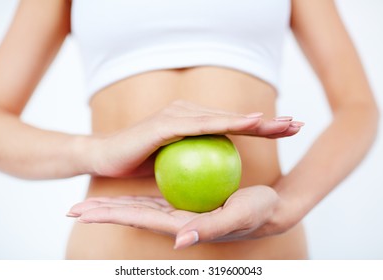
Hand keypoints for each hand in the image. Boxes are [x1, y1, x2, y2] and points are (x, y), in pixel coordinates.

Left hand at [67, 185, 281, 248]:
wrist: (269, 209)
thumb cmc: (257, 212)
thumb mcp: (237, 216)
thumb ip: (209, 229)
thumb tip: (179, 240)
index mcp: (182, 226)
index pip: (139, 219)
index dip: (111, 215)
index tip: (83, 211)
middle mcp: (175, 223)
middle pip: (132, 216)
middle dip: (102, 213)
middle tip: (73, 209)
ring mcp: (180, 213)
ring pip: (140, 208)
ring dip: (114, 206)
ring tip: (89, 203)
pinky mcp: (186, 203)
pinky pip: (156, 198)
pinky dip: (136, 198)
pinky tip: (126, 192)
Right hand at [88, 100, 303, 176]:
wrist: (104, 157)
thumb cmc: (139, 162)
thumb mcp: (175, 167)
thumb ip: (196, 165)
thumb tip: (218, 176)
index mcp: (192, 124)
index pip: (232, 129)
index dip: (261, 130)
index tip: (287, 132)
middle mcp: (188, 113)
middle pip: (234, 120)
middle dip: (269, 122)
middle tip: (298, 124)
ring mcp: (177, 115)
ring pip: (223, 119)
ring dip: (255, 122)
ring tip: (285, 124)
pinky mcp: (166, 123)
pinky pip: (202, 125)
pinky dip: (227, 124)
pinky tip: (252, 122)